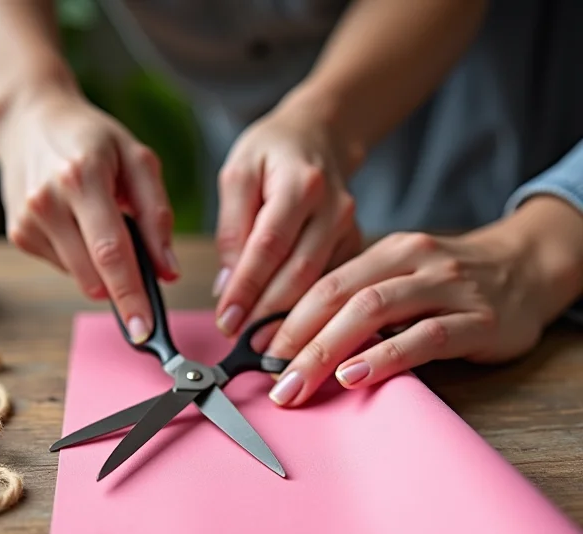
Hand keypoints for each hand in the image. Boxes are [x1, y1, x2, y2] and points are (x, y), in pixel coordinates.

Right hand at [0, 83, 178, 342]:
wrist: (29, 120)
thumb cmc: (91, 139)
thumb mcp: (137, 161)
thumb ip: (157, 216)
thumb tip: (168, 270)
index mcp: (82, 178)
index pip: (112, 253)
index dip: (131, 297)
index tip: (144, 331)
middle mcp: (48, 202)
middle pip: (94, 276)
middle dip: (123, 290)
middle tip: (142, 275)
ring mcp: (28, 221)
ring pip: (80, 278)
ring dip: (102, 270)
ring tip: (101, 226)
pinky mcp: (19, 234)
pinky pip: (65, 267)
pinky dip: (81, 257)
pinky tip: (78, 225)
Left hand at [213, 92, 360, 341]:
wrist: (318, 136)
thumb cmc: (272, 153)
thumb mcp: (238, 173)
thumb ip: (232, 228)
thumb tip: (227, 284)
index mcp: (301, 184)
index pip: (268, 245)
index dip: (247, 287)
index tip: (227, 320)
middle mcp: (333, 208)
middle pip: (300, 272)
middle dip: (268, 314)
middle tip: (241, 343)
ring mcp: (350, 229)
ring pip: (320, 285)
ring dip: (290, 321)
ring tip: (262, 348)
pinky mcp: (355, 245)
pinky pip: (334, 286)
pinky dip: (311, 314)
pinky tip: (290, 334)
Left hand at [266, 196, 582, 405]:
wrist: (527, 269)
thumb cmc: (451, 283)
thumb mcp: (401, 278)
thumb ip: (360, 301)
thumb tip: (296, 339)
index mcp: (387, 251)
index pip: (325, 283)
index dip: (286, 317)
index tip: (255, 349)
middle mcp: (413, 262)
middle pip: (341, 297)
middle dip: (297, 340)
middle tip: (270, 378)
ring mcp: (446, 287)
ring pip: (374, 312)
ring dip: (328, 351)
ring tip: (298, 383)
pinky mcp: (476, 320)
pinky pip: (423, 338)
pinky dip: (384, 357)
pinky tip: (355, 377)